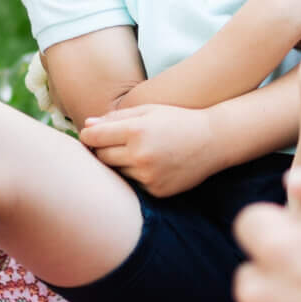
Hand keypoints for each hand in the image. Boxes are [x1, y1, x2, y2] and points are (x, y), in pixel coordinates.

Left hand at [82, 102, 219, 196]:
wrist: (213, 140)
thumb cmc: (178, 120)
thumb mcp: (149, 111)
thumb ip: (115, 118)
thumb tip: (86, 126)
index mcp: (136, 131)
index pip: (94, 137)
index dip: (89, 135)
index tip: (92, 134)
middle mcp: (140, 155)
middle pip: (101, 157)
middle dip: (103, 149)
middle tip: (116, 142)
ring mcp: (148, 176)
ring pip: (116, 172)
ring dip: (121, 163)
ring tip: (139, 152)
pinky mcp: (156, 190)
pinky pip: (134, 184)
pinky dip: (137, 175)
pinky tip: (152, 164)